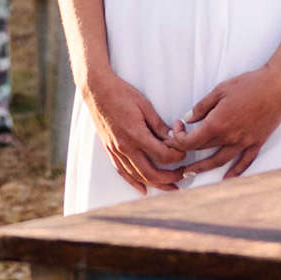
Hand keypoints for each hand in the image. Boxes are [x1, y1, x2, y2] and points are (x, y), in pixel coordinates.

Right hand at [83, 74, 184, 193]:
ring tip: (170, 186)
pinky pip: (122, 172)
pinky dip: (134, 182)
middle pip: (151, 173)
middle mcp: (125, 146)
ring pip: (138, 176)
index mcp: (136, 134)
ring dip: (155, 184)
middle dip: (170, 177)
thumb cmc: (121, 93)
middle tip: (182, 175)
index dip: (177, 156)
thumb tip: (174, 139)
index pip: (162, 155)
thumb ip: (160, 126)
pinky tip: (143, 189)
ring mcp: (116, 150)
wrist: (97, 90)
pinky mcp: (110, 150)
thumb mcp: (145, 106)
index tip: (184, 151)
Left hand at [166, 66, 280, 178]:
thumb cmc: (248, 85)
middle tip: (176, 146)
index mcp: (217, 124)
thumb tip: (188, 119)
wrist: (276, 87)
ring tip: (190, 173)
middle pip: (202, 149)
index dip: (178, 136)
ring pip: (219, 161)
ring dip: (203, 168)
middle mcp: (229, 137)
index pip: (190, 140)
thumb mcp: (219, 90)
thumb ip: (201, 107)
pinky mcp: (256, 143)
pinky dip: (235, 172)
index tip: (177, 126)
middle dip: (186, 148)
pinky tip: (227, 179)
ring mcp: (244, 142)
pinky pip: (244, 162)